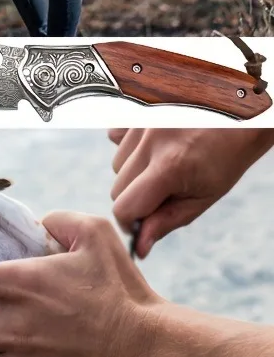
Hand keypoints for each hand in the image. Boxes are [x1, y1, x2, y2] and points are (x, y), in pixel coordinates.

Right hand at [109, 128, 273, 257]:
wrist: (240, 115)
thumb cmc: (226, 158)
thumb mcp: (203, 196)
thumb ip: (167, 221)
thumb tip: (140, 246)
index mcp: (170, 166)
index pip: (124, 207)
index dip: (131, 222)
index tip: (144, 224)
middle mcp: (150, 141)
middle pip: (116, 188)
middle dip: (135, 198)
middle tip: (163, 193)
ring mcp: (141, 122)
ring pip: (116, 164)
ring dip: (134, 172)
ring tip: (164, 164)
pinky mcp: (137, 109)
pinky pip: (115, 137)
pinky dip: (129, 147)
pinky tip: (153, 145)